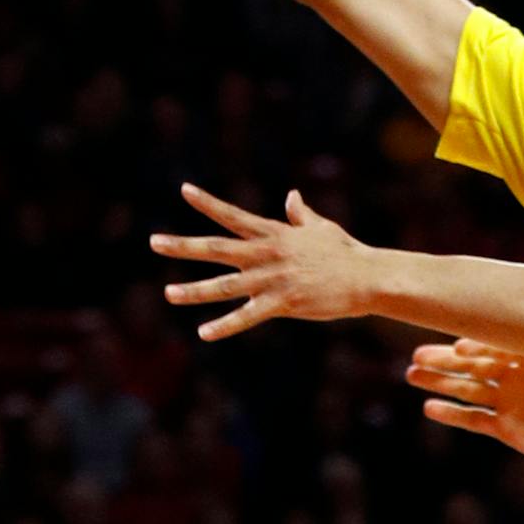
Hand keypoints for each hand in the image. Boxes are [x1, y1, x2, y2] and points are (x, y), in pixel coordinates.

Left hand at [151, 182, 371, 339]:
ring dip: (195, 290)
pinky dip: (226, 325)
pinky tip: (204, 333)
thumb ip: (301, 214)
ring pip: (226, 285)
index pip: (234, 216)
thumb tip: (292, 196)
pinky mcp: (284, 302)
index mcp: (275, 234)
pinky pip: (248, 316)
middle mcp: (269, 253)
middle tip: (155, 242)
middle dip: (184, 246)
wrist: (368, 277)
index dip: (208, 203)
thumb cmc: (346, 252)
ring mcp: (274, 278)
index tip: (184, 190)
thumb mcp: (321, 228)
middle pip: (218, 248)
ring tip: (169, 293)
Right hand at [406, 340, 523, 462]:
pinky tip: (429, 407)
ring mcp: (512, 401)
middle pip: (476, 362)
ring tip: (412, 374)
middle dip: (446, 359)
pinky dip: (453, 414)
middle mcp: (520, 374)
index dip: (480, 343)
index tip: (461, 346)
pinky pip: (475, 419)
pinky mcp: (508, 429)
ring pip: (470, 388)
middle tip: (417, 355)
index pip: (500, 341)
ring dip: (441, 381)